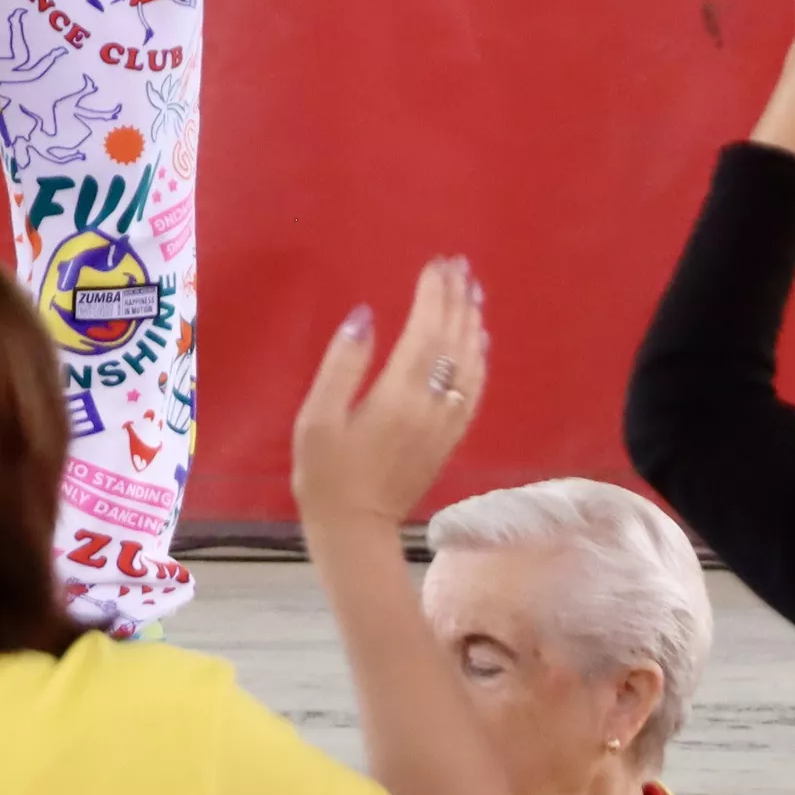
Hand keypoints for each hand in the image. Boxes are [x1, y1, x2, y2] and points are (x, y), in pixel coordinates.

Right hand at [291, 257, 486, 533]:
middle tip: (459, 265)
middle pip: (453, 342)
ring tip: (472, 292)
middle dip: (457, 300)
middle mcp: (431, 407)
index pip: (426, 333)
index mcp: (398, 397)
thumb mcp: (316, 418)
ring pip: (470, 364)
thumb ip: (342, 365)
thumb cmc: (325, 473)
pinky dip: (479, 358)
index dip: (433, 297)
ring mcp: (445, 424)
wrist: (356, 530)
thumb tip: (364, 316)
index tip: (437, 264)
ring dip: (472, 324)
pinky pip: (474, 389)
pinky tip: (477, 340)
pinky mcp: (449, 439)